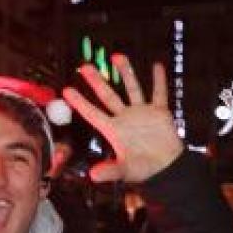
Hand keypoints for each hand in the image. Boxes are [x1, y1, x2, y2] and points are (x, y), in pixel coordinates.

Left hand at [62, 55, 183, 182]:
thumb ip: (109, 171)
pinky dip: (159, 80)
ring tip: (116, 56)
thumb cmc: (143, 169)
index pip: (92, 113)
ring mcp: (141, 113)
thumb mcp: (124, 170)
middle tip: (84, 66)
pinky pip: (159, 93)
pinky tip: (156, 65)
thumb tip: (93, 176)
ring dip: (126, 73)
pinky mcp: (159, 112)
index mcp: (113, 129)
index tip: (66, 90)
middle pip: (108, 95)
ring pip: (132, 89)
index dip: (79, 102)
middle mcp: (124, 117)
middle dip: (96, 81)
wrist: (166, 168)